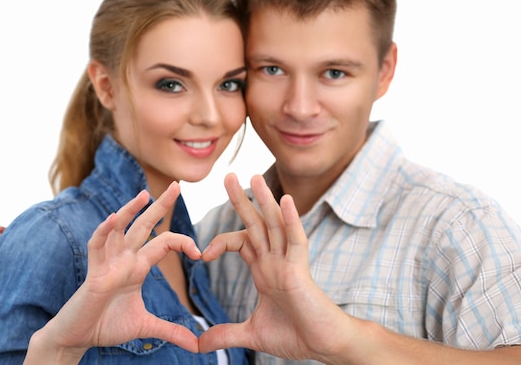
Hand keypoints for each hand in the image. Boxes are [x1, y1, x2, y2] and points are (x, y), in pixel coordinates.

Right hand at [28, 182, 201, 361]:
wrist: (79, 338)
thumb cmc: (108, 326)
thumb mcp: (146, 326)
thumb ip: (170, 331)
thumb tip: (196, 345)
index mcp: (138, 266)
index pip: (163, 243)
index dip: (182, 242)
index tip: (200, 253)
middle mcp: (124, 259)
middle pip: (144, 226)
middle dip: (160, 205)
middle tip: (177, 184)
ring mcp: (108, 263)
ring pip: (119, 229)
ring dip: (130, 211)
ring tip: (144, 194)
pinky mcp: (93, 273)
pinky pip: (97, 246)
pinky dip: (104, 232)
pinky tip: (113, 218)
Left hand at [199, 174, 351, 361]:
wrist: (322, 346)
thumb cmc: (295, 335)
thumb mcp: (251, 334)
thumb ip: (225, 334)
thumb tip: (198, 344)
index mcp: (264, 269)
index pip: (241, 242)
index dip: (221, 242)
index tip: (202, 255)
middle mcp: (275, 260)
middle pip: (256, 223)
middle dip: (241, 200)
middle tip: (228, 175)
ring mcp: (288, 262)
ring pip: (275, 224)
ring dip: (265, 200)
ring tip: (254, 176)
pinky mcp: (301, 270)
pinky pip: (297, 240)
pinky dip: (291, 220)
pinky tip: (285, 200)